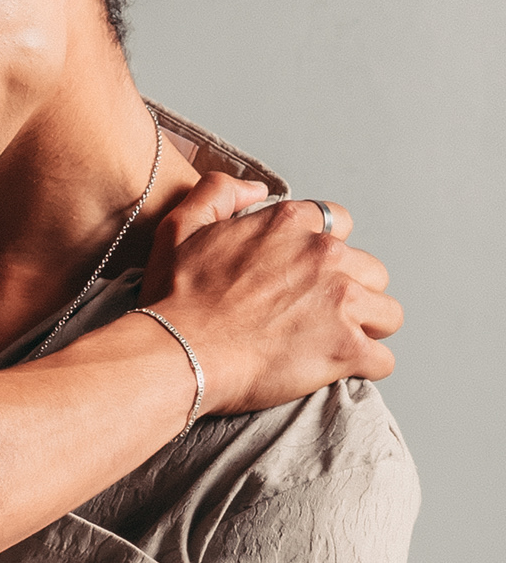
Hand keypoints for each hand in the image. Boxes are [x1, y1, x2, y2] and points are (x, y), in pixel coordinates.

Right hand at [142, 173, 401, 412]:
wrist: (177, 352)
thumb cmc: (176, 300)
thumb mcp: (180, 227)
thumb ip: (218, 193)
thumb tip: (256, 190)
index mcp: (290, 224)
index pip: (339, 225)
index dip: (325, 254)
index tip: (306, 278)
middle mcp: (324, 254)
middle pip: (371, 270)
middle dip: (352, 292)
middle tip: (318, 318)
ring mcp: (341, 301)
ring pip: (387, 312)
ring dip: (366, 328)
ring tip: (333, 345)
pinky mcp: (346, 347)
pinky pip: (382, 359)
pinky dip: (364, 367)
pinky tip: (339, 371)